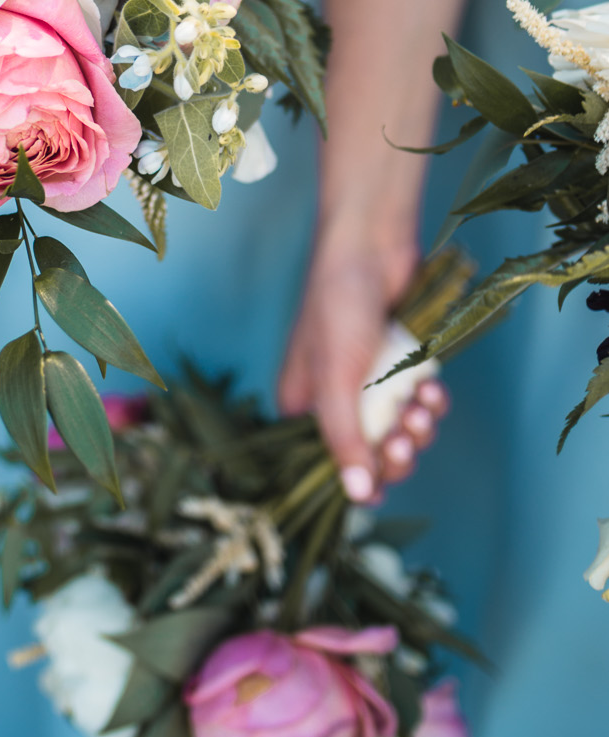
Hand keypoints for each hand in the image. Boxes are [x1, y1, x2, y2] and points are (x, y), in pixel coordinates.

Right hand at [279, 223, 446, 502]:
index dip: (361, 476)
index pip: (330, 462)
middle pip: (370, 454)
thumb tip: (356, 494)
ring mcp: (369, 383)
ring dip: (418, 427)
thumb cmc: (338, 302)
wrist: (372, 242)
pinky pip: (418, 405)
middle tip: (408, 436)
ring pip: (400, 432)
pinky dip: (430, 403)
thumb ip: (344, 437)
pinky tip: (432, 388)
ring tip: (423, 404)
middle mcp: (334, 398)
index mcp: (303, 404)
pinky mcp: (399, 368)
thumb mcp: (337, 376)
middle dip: (396, 450)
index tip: (385, 471)